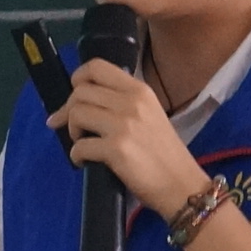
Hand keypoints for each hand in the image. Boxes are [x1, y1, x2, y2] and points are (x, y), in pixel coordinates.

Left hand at [57, 60, 205, 217]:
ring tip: (83, 143)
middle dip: (68, 110)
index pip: (97, 67)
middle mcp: (131, 102)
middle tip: (74, 128)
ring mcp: (124, 125)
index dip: (78, 78)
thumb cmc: (163, 152)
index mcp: (140, 90)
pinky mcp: (117, 149)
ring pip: (76, 113)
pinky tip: (85, 161)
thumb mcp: (149, 115)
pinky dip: (76, 155)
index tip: (73, 96)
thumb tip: (82, 100)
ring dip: (72, 131)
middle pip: (80, 92)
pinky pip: (79, 146)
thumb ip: (122, 102)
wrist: (181, 184)